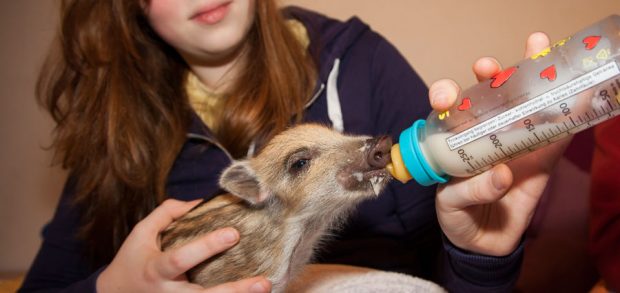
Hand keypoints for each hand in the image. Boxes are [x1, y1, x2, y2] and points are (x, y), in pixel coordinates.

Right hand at [96, 199, 271, 292]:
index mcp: (156, 270)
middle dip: (234, 290)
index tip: (234, 233)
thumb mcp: (141, 234)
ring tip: (265, 287)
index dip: (207, 246)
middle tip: (262, 281)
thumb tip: (199, 202)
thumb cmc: (132, 261)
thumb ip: (167, 214)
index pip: (182, 258)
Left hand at [429, 32, 571, 255]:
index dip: (447, 95)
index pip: (450, 110)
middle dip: (491, 74)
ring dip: (533, 76)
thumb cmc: (458, 215)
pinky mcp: (541, 159)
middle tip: (489, 66)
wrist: (483, 242)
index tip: (445, 96)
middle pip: (490, 97)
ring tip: (537, 46)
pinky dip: (569, 112)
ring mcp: (515, 143)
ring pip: (525, 104)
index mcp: (457, 140)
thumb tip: (502, 174)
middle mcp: (486, 134)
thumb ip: (470, 190)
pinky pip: (556, 134)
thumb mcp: (452, 205)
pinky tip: (578, 90)